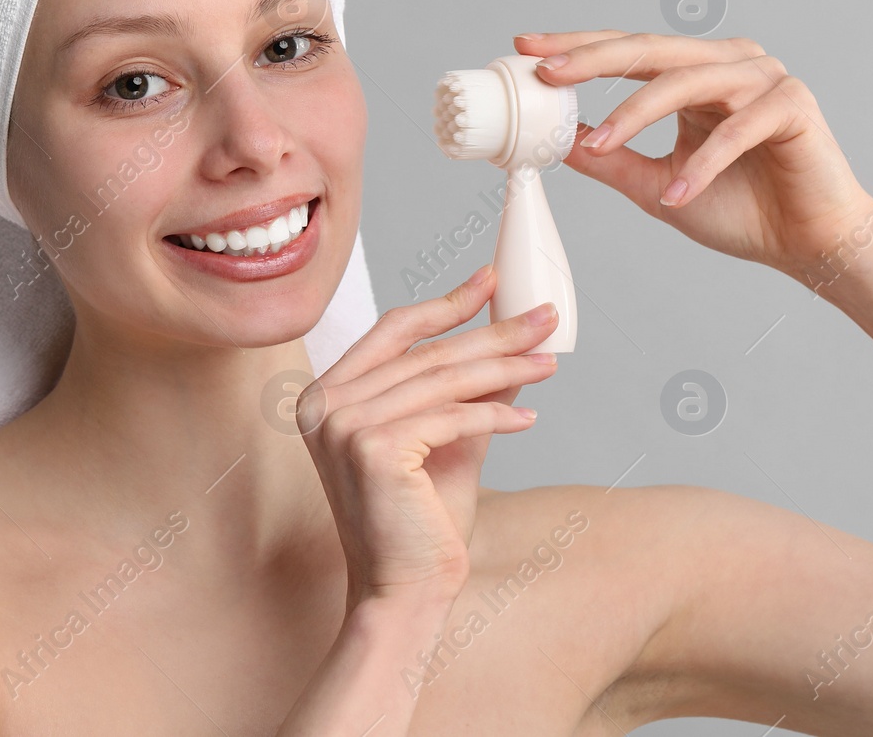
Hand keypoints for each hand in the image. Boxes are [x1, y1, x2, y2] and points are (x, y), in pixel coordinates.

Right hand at [298, 266, 558, 609]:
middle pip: (427, 352)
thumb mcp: (450, 441)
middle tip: (542, 317)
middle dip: (494, 332)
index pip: (394, 330)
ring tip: (549, 363)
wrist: (404, 591)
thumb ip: (472, 391)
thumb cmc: (420, 523)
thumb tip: (514, 345)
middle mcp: (324, 403)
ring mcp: (342, 425)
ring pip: (443, 381)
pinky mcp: (371, 448)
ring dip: (506, 369)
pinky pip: (449, 417)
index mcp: (327, 394)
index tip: (493, 281)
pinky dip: (495, 414)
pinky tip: (529, 418)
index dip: (447, 303)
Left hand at [516, 30, 872, 279]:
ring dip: (638, 113)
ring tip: (601, 145)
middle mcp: (729, 64)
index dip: (577, 48)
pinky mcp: (793, 106)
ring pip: (688, 81)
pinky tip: (678, 194)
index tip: (527, 50)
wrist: (808, 244)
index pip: (628, 51)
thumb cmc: (741, 210)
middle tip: (549, 74)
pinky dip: (704, 164)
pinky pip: (737, 129)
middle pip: (651, 50)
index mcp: (696, 73)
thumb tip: (559, 142)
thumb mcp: (656, 187)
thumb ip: (612, 160)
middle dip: (594, 59)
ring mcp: (764, 78)